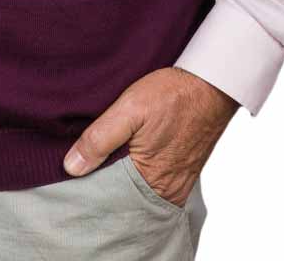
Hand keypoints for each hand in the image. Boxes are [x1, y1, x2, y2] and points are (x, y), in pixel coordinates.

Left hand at [62, 66, 239, 206]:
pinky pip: (153, 182)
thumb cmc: (174, 94)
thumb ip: (100, 138)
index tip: (71, 174)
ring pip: (138, 190)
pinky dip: (138, 174)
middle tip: (83, 165)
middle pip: (124, 198)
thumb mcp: (130, 108)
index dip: (89, 186)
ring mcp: (177, 184)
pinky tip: (127, 156)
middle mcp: (167, 191)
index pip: (109, 198)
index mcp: (151, 181)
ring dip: (120, 178)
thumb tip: (71, 167)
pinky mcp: (183, 173)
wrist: (212, 83)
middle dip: (103, 183)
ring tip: (103, 159)